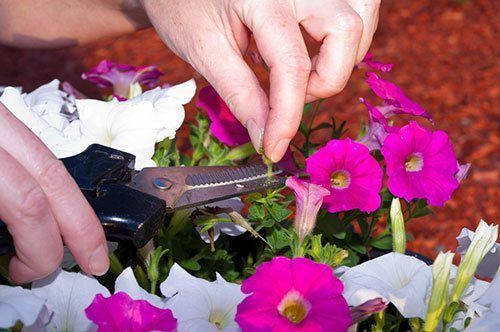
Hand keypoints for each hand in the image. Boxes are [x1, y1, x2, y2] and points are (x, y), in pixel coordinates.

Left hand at [0, 103, 108, 282]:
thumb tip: (10, 253)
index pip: (30, 203)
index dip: (42, 248)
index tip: (29, 271)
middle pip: (58, 178)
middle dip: (83, 227)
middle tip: (93, 260)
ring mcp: (1, 119)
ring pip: (53, 162)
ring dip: (71, 206)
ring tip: (74, 238)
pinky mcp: (1, 120)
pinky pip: (35, 154)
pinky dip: (50, 187)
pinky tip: (48, 208)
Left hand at [141, 0, 379, 160]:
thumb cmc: (183, 8)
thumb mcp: (205, 51)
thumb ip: (241, 94)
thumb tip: (267, 136)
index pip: (291, 64)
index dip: (287, 115)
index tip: (274, 147)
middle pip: (345, 31)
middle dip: (328, 78)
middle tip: (293, 95)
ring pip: (358, 18)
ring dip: (341, 57)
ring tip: (303, 72)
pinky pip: (353, 10)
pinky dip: (341, 41)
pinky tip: (311, 51)